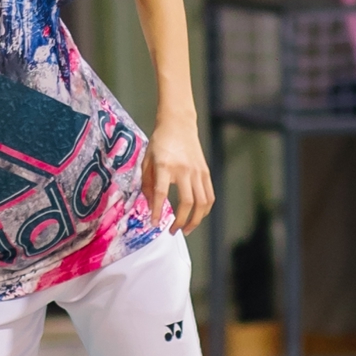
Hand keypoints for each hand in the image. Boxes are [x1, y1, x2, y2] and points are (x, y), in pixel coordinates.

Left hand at [141, 113, 213, 234]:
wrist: (178, 124)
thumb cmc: (160, 142)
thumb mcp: (147, 159)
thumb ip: (146, 182)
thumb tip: (150, 204)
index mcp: (165, 166)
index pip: (161, 193)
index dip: (157, 211)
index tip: (154, 223)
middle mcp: (183, 170)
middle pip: (187, 202)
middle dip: (181, 222)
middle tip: (173, 231)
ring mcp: (197, 171)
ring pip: (202, 202)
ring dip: (195, 220)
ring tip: (187, 229)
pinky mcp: (205, 172)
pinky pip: (209, 196)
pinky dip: (204, 210)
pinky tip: (198, 216)